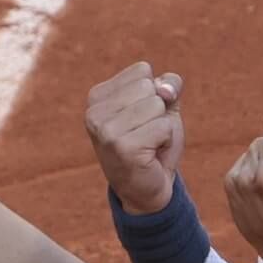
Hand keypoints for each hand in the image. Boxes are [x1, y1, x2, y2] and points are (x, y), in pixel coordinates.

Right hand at [85, 62, 184, 213]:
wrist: (146, 191)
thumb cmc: (153, 145)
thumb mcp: (162, 108)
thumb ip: (167, 86)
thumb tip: (165, 90)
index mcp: (97, 97)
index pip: (142, 71)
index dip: (154, 94)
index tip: (142, 119)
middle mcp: (94, 112)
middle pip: (149, 86)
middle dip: (159, 111)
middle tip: (147, 135)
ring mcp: (106, 131)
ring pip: (157, 105)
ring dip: (163, 127)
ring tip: (149, 145)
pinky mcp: (123, 148)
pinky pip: (163, 127)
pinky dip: (166, 141)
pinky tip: (151, 155)